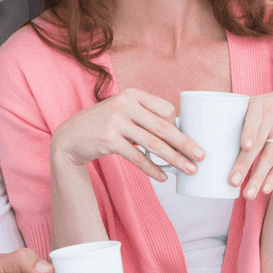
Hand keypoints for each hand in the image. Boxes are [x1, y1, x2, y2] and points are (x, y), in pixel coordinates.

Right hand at [51, 88, 204, 180]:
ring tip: (189, 170)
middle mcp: (125, 105)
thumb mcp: (123, 112)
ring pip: (153, 144)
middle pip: (163, 127)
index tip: (186, 139)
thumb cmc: (104, 125)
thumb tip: (178, 133)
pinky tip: (163, 177)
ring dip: (174, 159)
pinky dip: (152, 169)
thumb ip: (145, 117)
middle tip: (202, 156)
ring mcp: (116, 122)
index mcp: (133, 95)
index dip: (178, 125)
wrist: (71, 136)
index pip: (166, 108)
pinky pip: (137, 158)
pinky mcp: (108, 140)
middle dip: (185, 143)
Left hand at [229, 90, 272, 199]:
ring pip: (270, 156)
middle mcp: (272, 116)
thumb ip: (238, 118)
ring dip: (258, 177)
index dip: (249, 131)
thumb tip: (208, 143)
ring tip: (248, 194)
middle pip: (258, 143)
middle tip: (233, 182)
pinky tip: (265, 189)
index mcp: (257, 105)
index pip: (253, 118)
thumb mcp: (256, 104)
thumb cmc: (267, 107)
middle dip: (245, 164)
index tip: (245, 146)